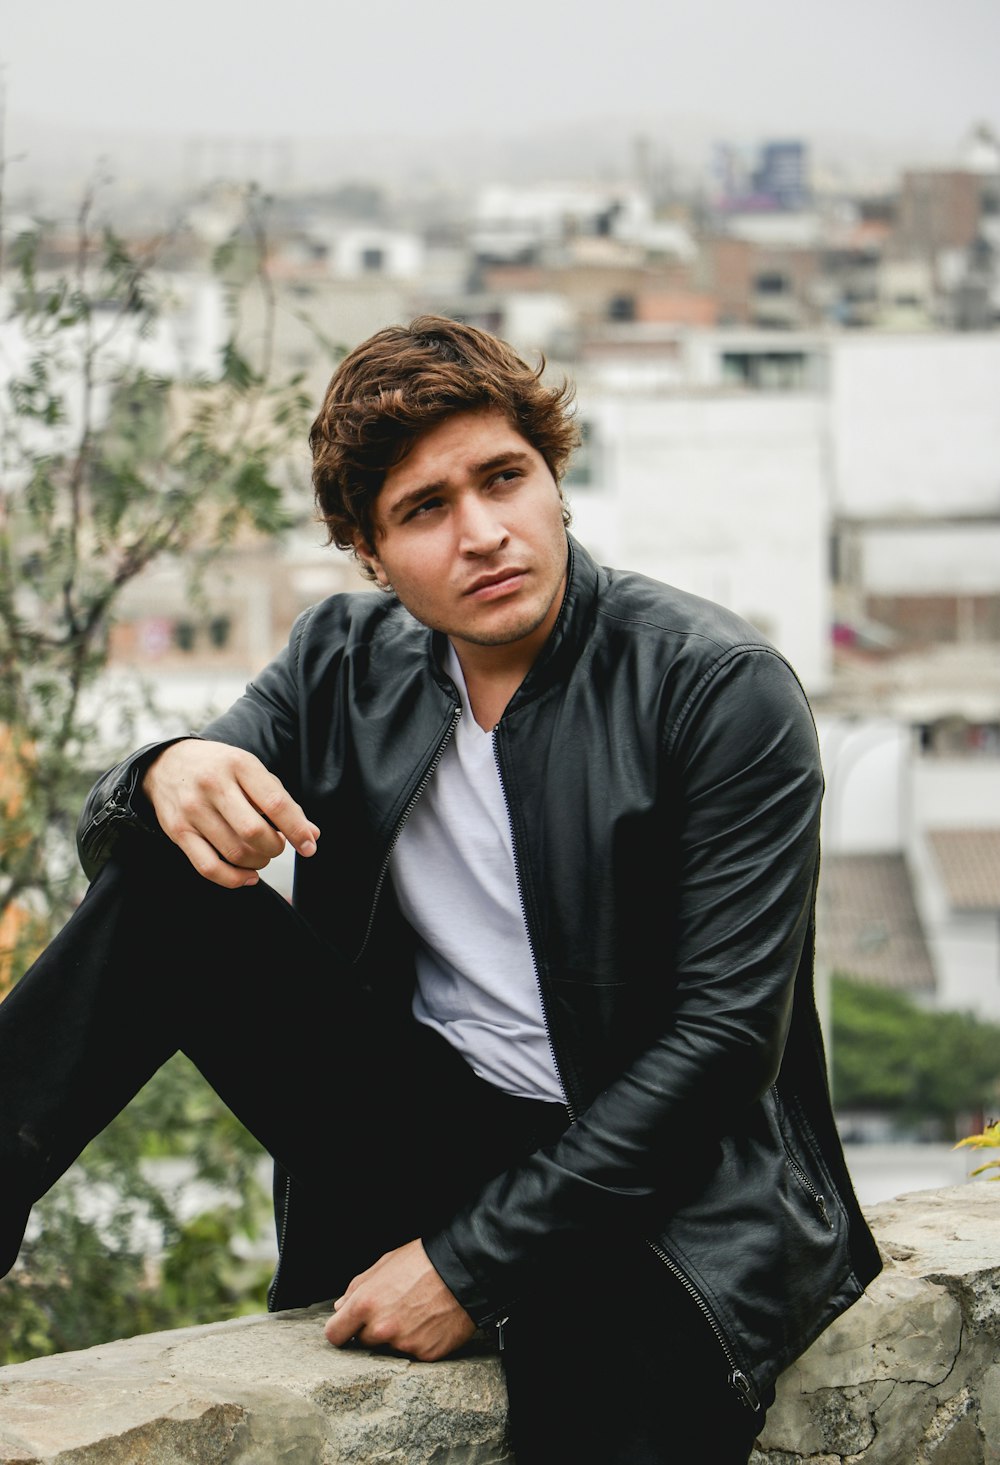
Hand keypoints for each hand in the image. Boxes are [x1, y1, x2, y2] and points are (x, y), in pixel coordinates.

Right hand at [143, 740, 319, 888]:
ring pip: (234, 852)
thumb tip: (312, 834)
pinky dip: (234, 879)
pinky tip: (247, 876)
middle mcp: (213, 785)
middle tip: (278, 844)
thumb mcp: (252, 771)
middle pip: (254, 832)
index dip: (297, 830)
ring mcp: (192, 809)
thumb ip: (282, 801)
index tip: (309, 846)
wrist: (167, 763)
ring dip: (258, 862)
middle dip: (275, 847)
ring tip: (262, 854)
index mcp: (239, 765)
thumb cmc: (220, 768)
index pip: (275, 803)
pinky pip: (209, 868)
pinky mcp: (178, 831)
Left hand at [324, 1239, 475, 1361]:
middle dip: (373, 1329)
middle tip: (394, 1310)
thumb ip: (357, 1287)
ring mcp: (403, 1344)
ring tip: (416, 1313)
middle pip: (363, 1342)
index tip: (346, 1329)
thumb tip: (340, 1307)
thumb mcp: (384, 1264)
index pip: (334, 1334)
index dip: (340, 1330)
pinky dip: (419, 1341)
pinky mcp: (425, 1354)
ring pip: (389, 1348)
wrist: (463, 1270)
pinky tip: (429, 1322)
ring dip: (396, 1336)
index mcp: (365, 1304)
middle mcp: (381, 1328)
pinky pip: (414, 1353)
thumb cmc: (423, 1261)